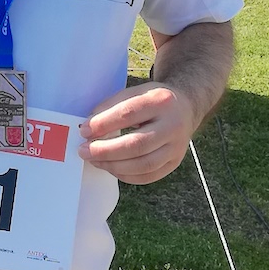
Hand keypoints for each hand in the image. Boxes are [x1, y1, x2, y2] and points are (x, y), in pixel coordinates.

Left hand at [78, 81, 197, 184]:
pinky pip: (148, 176)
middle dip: (106, 150)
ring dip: (113, 166)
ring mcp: (177, 147)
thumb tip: (88, 130)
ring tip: (94, 160)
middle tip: (84, 151)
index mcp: (160, 101)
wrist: (184, 108)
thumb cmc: (150, 101)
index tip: (84, 131)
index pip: (128, 114)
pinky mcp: (175, 162)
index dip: (103, 124)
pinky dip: (126, 176)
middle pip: (137, 144)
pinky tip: (111, 168)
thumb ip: (110, 107)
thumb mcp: (133, 93)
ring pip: (144, 164)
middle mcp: (173, 125)